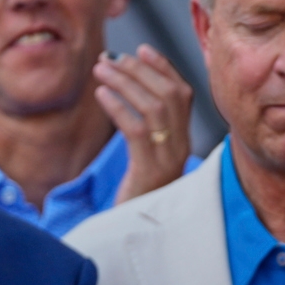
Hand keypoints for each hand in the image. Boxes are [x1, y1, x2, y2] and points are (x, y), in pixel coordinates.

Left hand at [94, 45, 192, 204]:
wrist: (135, 235)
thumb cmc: (137, 195)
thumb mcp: (146, 159)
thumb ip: (146, 129)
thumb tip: (126, 89)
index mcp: (183, 142)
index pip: (183, 94)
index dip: (164, 68)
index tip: (141, 50)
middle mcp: (181, 148)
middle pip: (170, 95)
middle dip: (139, 70)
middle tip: (111, 58)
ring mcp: (168, 160)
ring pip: (154, 108)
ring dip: (125, 82)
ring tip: (101, 70)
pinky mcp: (149, 171)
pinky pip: (136, 130)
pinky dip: (118, 106)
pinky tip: (101, 95)